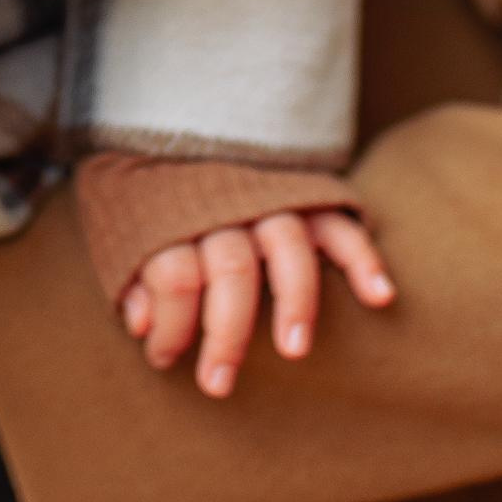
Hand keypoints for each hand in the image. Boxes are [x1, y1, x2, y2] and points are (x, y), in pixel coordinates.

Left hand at [121, 208, 394, 397]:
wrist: (186, 116)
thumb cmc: (152, 194)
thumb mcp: (122, 224)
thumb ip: (131, 273)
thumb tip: (142, 327)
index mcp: (173, 214)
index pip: (174, 274)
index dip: (168, 325)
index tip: (163, 359)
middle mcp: (226, 207)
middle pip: (230, 270)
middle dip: (225, 333)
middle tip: (218, 384)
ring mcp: (271, 201)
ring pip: (288, 249)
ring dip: (294, 301)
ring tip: (293, 351)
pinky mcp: (309, 197)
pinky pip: (340, 226)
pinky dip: (363, 259)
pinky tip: (379, 297)